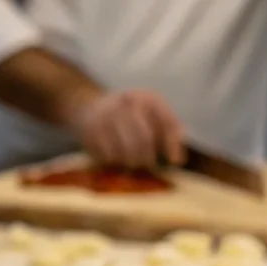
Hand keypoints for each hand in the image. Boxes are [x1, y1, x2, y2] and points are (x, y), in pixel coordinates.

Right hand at [67, 89, 184, 168]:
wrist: (88, 109)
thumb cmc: (128, 114)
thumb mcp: (151, 111)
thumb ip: (169, 129)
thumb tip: (178, 159)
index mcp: (145, 98)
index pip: (165, 122)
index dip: (172, 144)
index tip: (175, 161)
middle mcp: (124, 106)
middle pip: (143, 140)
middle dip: (148, 158)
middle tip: (149, 165)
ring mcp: (105, 121)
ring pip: (124, 154)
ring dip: (131, 164)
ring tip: (132, 163)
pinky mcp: (90, 136)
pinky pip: (107, 159)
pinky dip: (114, 164)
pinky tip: (116, 159)